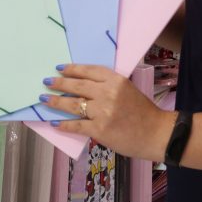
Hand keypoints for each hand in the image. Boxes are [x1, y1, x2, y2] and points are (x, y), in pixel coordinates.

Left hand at [42, 64, 175, 161]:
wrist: (157, 134)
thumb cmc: (143, 112)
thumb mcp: (127, 89)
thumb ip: (108, 86)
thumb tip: (83, 87)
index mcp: (116, 80)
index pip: (89, 70)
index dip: (72, 69)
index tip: (59, 68)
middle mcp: (107, 93)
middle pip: (77, 85)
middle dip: (59, 83)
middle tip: (47, 82)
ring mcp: (102, 112)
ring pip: (73, 104)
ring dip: (56, 102)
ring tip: (44, 99)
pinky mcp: (99, 129)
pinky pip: (77, 125)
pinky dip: (64, 124)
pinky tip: (55, 123)